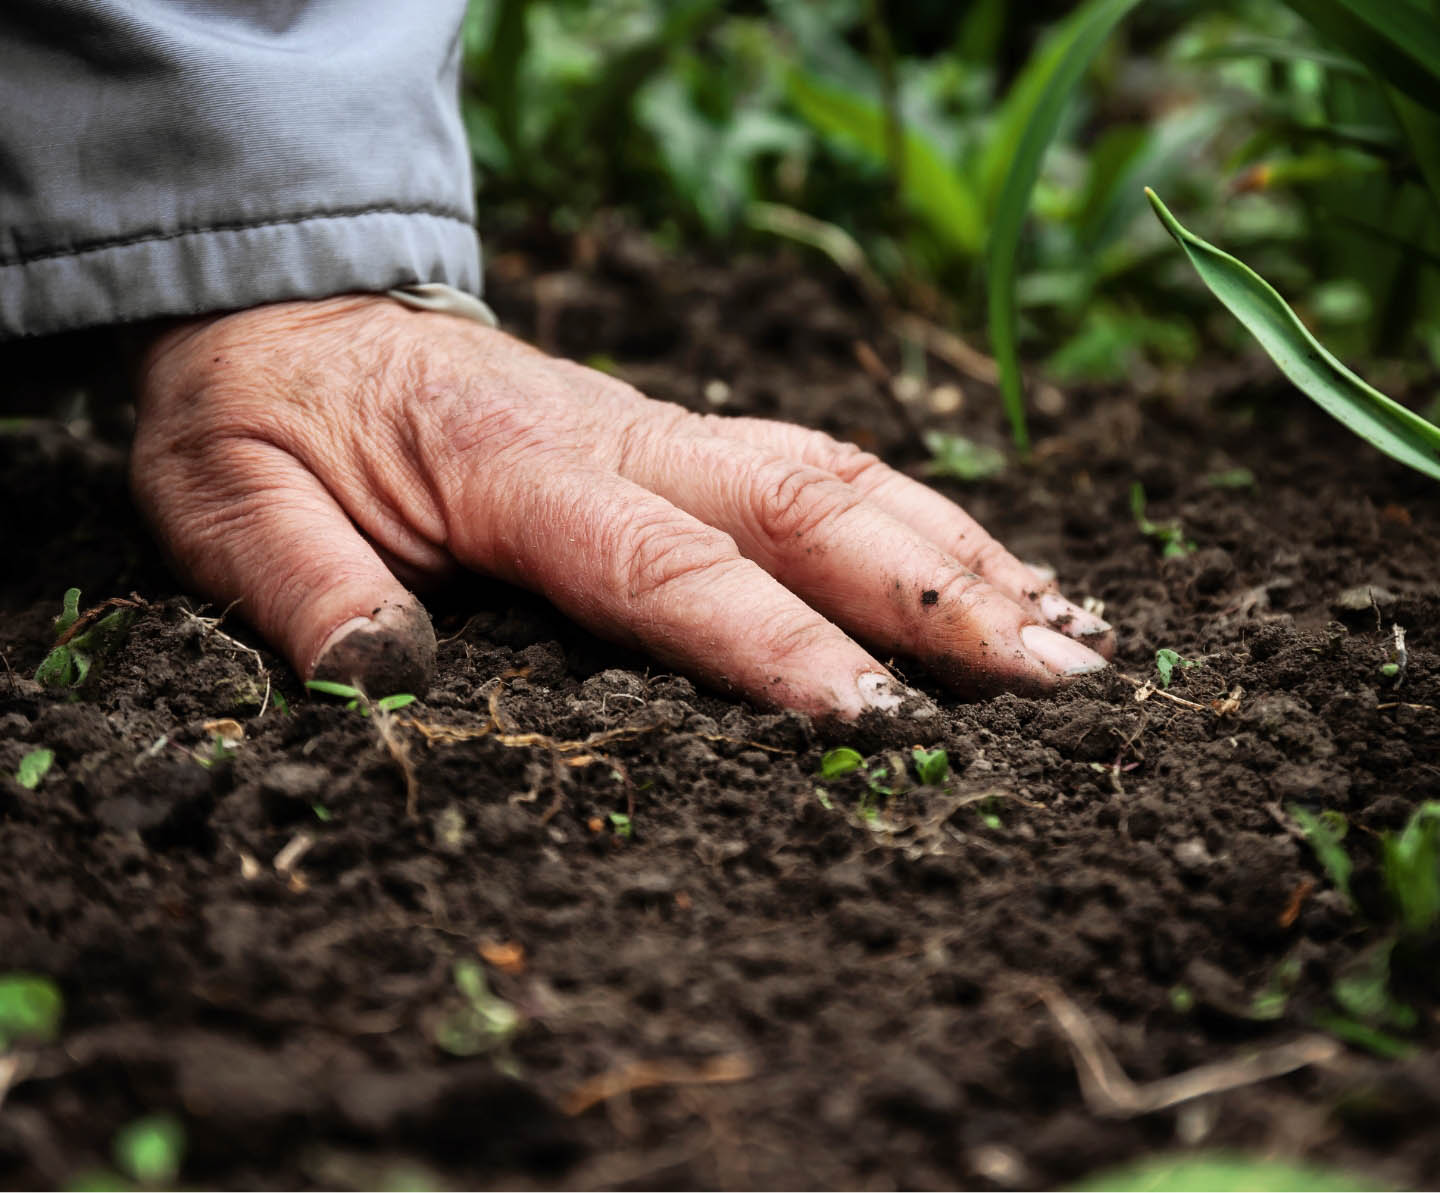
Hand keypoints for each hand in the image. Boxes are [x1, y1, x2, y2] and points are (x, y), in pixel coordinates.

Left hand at [131, 294, 1109, 717]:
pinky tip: (990, 573)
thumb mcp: (229, 505)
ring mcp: (661, 428)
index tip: (881, 727)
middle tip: (1064, 682)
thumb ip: (304, 590)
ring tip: (1073, 633)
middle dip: (940, 595)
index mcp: (513, 462)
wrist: (287, 313)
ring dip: (960, 553)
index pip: (668, 565)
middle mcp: (620, 435)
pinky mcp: (676, 439)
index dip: (777, 646)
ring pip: (840, 475)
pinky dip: (920, 521)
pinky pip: (819, 469)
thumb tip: (386, 683)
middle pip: (807, 503)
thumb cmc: (263, 418)